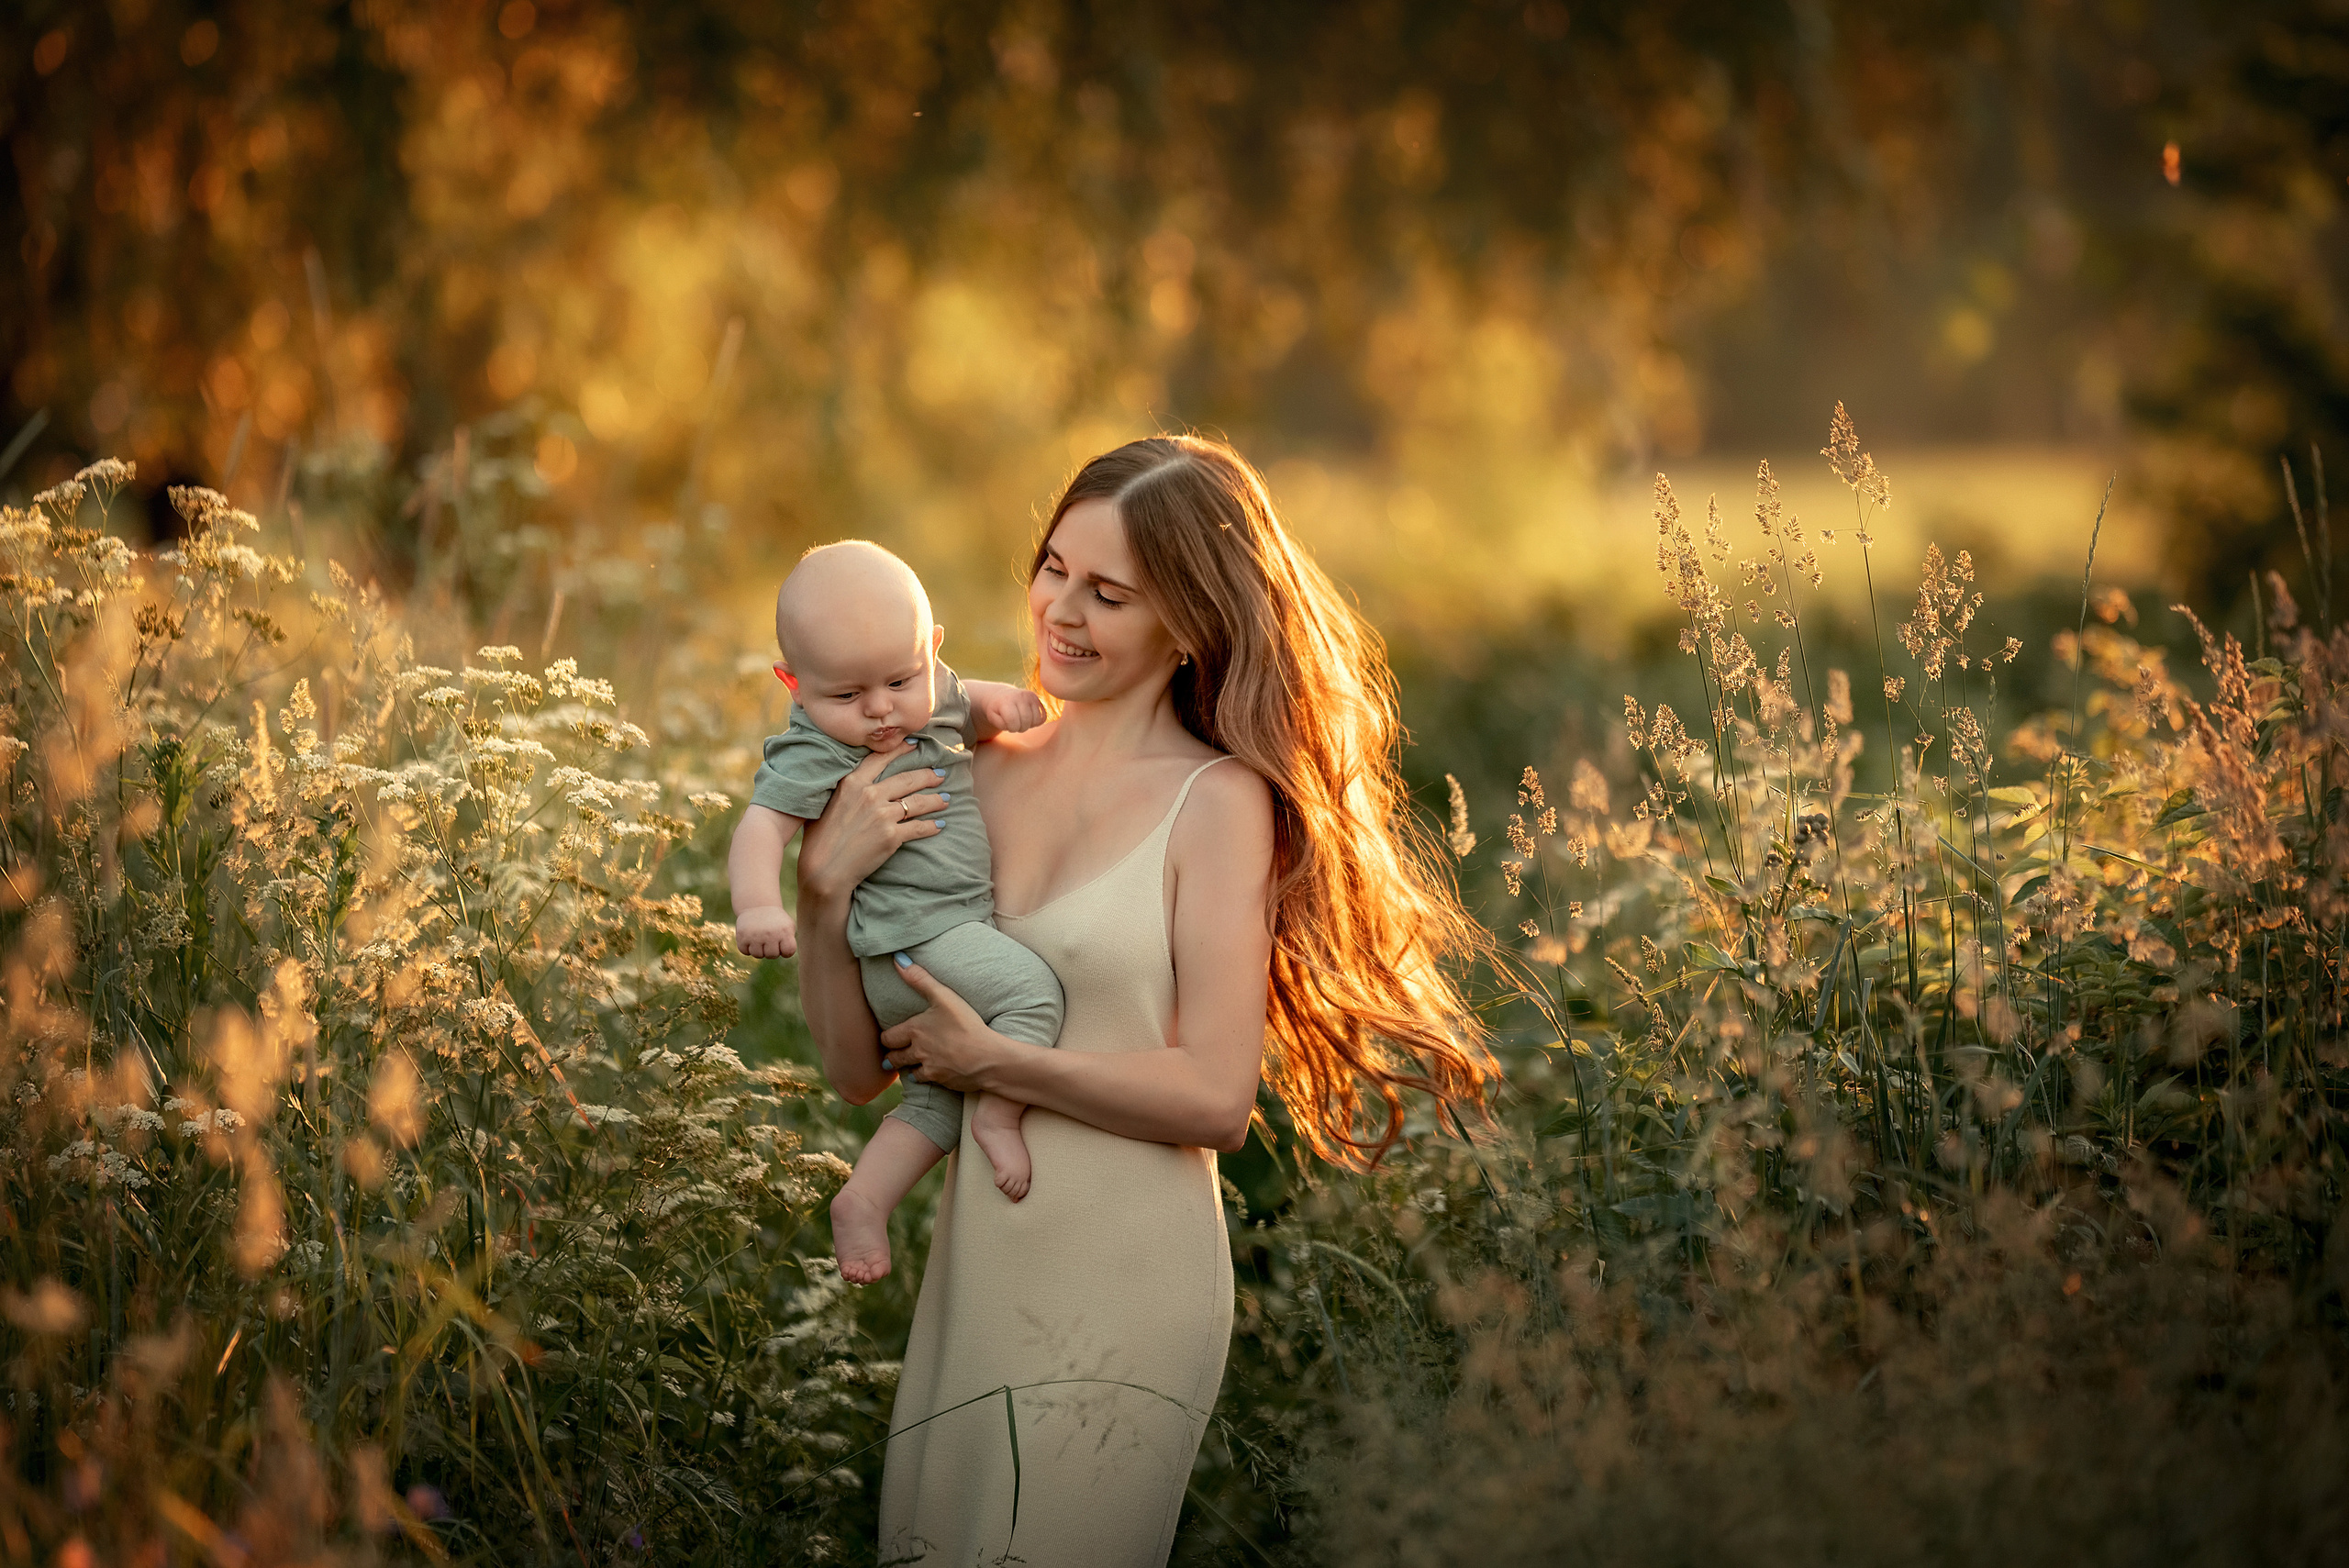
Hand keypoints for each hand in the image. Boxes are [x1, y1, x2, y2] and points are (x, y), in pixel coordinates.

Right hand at [734, 905, 796, 958]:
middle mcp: (770, 934)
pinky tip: (751, 938)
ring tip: (760, 938)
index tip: (782, 944)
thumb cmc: (776, 920)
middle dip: (771, 950)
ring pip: (758, 955)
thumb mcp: (788, 926)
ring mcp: (755, 935)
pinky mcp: (742, 936)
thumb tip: (785, 954)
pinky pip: (745, 952)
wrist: (757, 905)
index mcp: (784, 931)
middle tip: (770, 939)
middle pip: (772, 955)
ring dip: (759, 950)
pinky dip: (747, 948)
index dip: (785, 951)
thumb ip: (790, 942)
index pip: (788, 952)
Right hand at [797, 743, 948, 903]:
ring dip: (935, 800)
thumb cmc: (820, 838)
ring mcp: (883, 815)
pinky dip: (932, 826)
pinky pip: (919, 828)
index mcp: (852, 783)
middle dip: (927, 775)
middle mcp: (870, 795)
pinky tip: (939, 824)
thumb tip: (857, 780)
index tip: (915, 746)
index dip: (901, 750)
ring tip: (946, 798)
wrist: (824, 868)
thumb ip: (846, 788)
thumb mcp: (828, 802)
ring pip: (917, 803)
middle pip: (907, 779)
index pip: (881, 758)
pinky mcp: (892, 836)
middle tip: (940, 774)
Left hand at [878, 959, 1011, 1093]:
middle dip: (892, 1056)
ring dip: (907, 1068)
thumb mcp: (944, 997)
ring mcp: (928, 1068)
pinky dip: (925, 1077)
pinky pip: (926, 1081)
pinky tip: (931, 1073)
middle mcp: (917, 1051)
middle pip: (893, 1058)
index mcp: (914, 1030)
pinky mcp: (941, 1081)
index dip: (887, 1038)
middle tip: (892, 1054)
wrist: (988, 1058)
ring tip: (909, 1065)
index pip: (888, 1038)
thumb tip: (897, 959)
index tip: (888, 1037)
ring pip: (908, 1072)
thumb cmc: (966, 1025)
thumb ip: (920, 979)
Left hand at [975, 683, 1046, 734]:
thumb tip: (1015, 724)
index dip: (1011, 728)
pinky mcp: (1037, 698)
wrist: (1002, 696)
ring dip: (1029, 725)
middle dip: (1020, 728)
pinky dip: (1036, 722)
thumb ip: (1001, 724)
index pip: (1013, 721)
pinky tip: (1029, 719)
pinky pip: (1043, 717)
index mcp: (1006, 700)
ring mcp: (1030, 696)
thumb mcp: (992, 718)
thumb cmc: (997, 710)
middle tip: (1015, 725)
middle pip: (1026, 720)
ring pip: (1036, 719)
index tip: (1008, 726)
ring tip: (1021, 721)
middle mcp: (1020, 695)